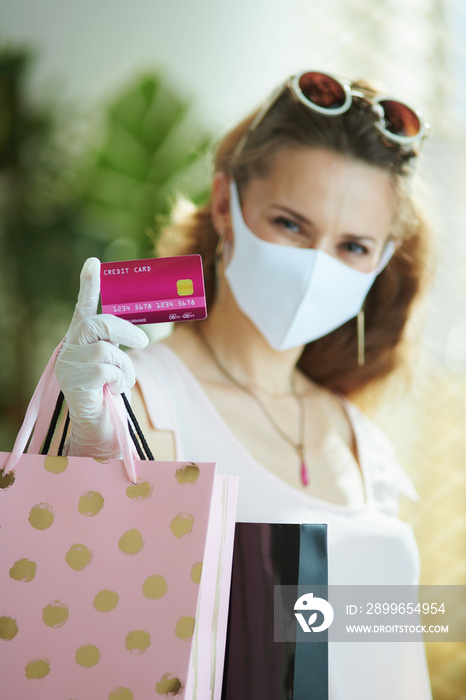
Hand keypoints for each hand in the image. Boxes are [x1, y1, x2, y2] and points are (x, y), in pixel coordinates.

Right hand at [55, 258, 148, 457]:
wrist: (98, 424)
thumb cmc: (109, 391)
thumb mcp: (115, 361)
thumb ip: (119, 344)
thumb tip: (139, 332)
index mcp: (81, 339)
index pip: (83, 307)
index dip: (89, 285)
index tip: (94, 262)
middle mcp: (70, 347)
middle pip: (97, 323)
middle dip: (124, 330)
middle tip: (143, 342)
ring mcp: (69, 364)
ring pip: (108, 351)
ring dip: (125, 366)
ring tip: (121, 381)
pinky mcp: (74, 382)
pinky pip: (108, 371)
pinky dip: (120, 380)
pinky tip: (113, 390)